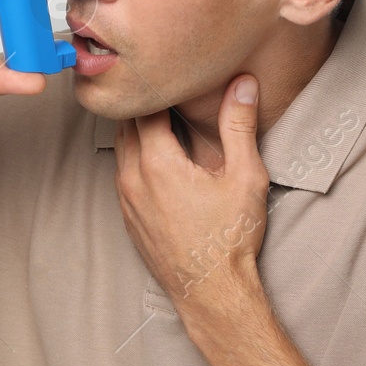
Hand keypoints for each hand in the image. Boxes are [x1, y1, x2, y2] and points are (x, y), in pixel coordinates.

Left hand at [112, 75, 268, 306]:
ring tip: (163, 117)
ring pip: (121, 149)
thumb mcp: (244, 176)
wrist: (210, 292)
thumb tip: (243, 84)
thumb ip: (239, 125)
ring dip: (137, 131)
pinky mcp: (127, 217)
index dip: (160, 87)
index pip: (145, 107)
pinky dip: (135, 157)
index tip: (174, 74)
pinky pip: (122, 174)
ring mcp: (125, 199)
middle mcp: (132, 178)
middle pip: (126, 124)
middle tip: (168, 89)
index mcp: (156, 162)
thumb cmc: (229, 238)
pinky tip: (159, 157)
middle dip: (145, 105)